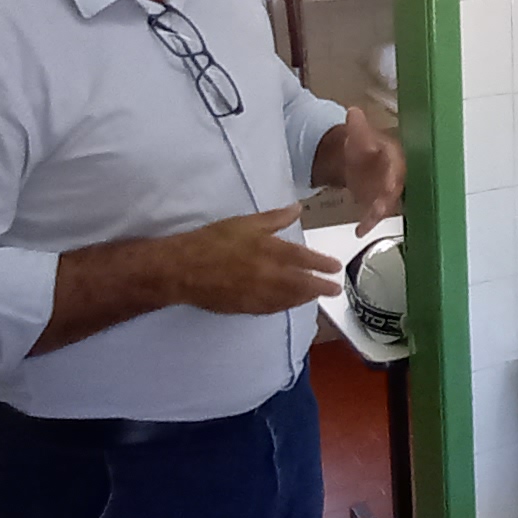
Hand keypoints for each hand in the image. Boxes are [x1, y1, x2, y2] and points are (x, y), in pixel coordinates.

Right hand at [152, 205, 342, 315]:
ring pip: (289, 299)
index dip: (321, 263)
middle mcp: (268, 276)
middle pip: (302, 284)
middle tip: (335, 290)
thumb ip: (274, 218)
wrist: (183, 269)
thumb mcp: (244, 222)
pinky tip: (289, 305)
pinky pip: (272, 309)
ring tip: (316, 296)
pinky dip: (285, 306)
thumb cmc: (212, 240)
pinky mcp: (245, 307)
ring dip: (305, 298)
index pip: (303, 258)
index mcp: (269, 251)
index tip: (335, 267)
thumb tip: (298, 208)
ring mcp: (258, 294)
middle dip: (321, 287)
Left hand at [319, 109, 405, 231]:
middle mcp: (396, 173)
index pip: (396, 160)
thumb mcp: (357, 132)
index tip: (390, 179)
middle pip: (396, 184)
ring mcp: (389, 190)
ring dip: (381, 210)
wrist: (357, 161)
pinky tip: (360, 229)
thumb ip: (356, 124)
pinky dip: (369, 222)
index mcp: (393, 154)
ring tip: (372, 217)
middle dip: (390, 193)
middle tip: (384, 202)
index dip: (393, 170)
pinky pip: (376, 214)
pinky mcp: (379, 203)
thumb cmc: (363, 147)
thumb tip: (353, 112)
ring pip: (389, 202)